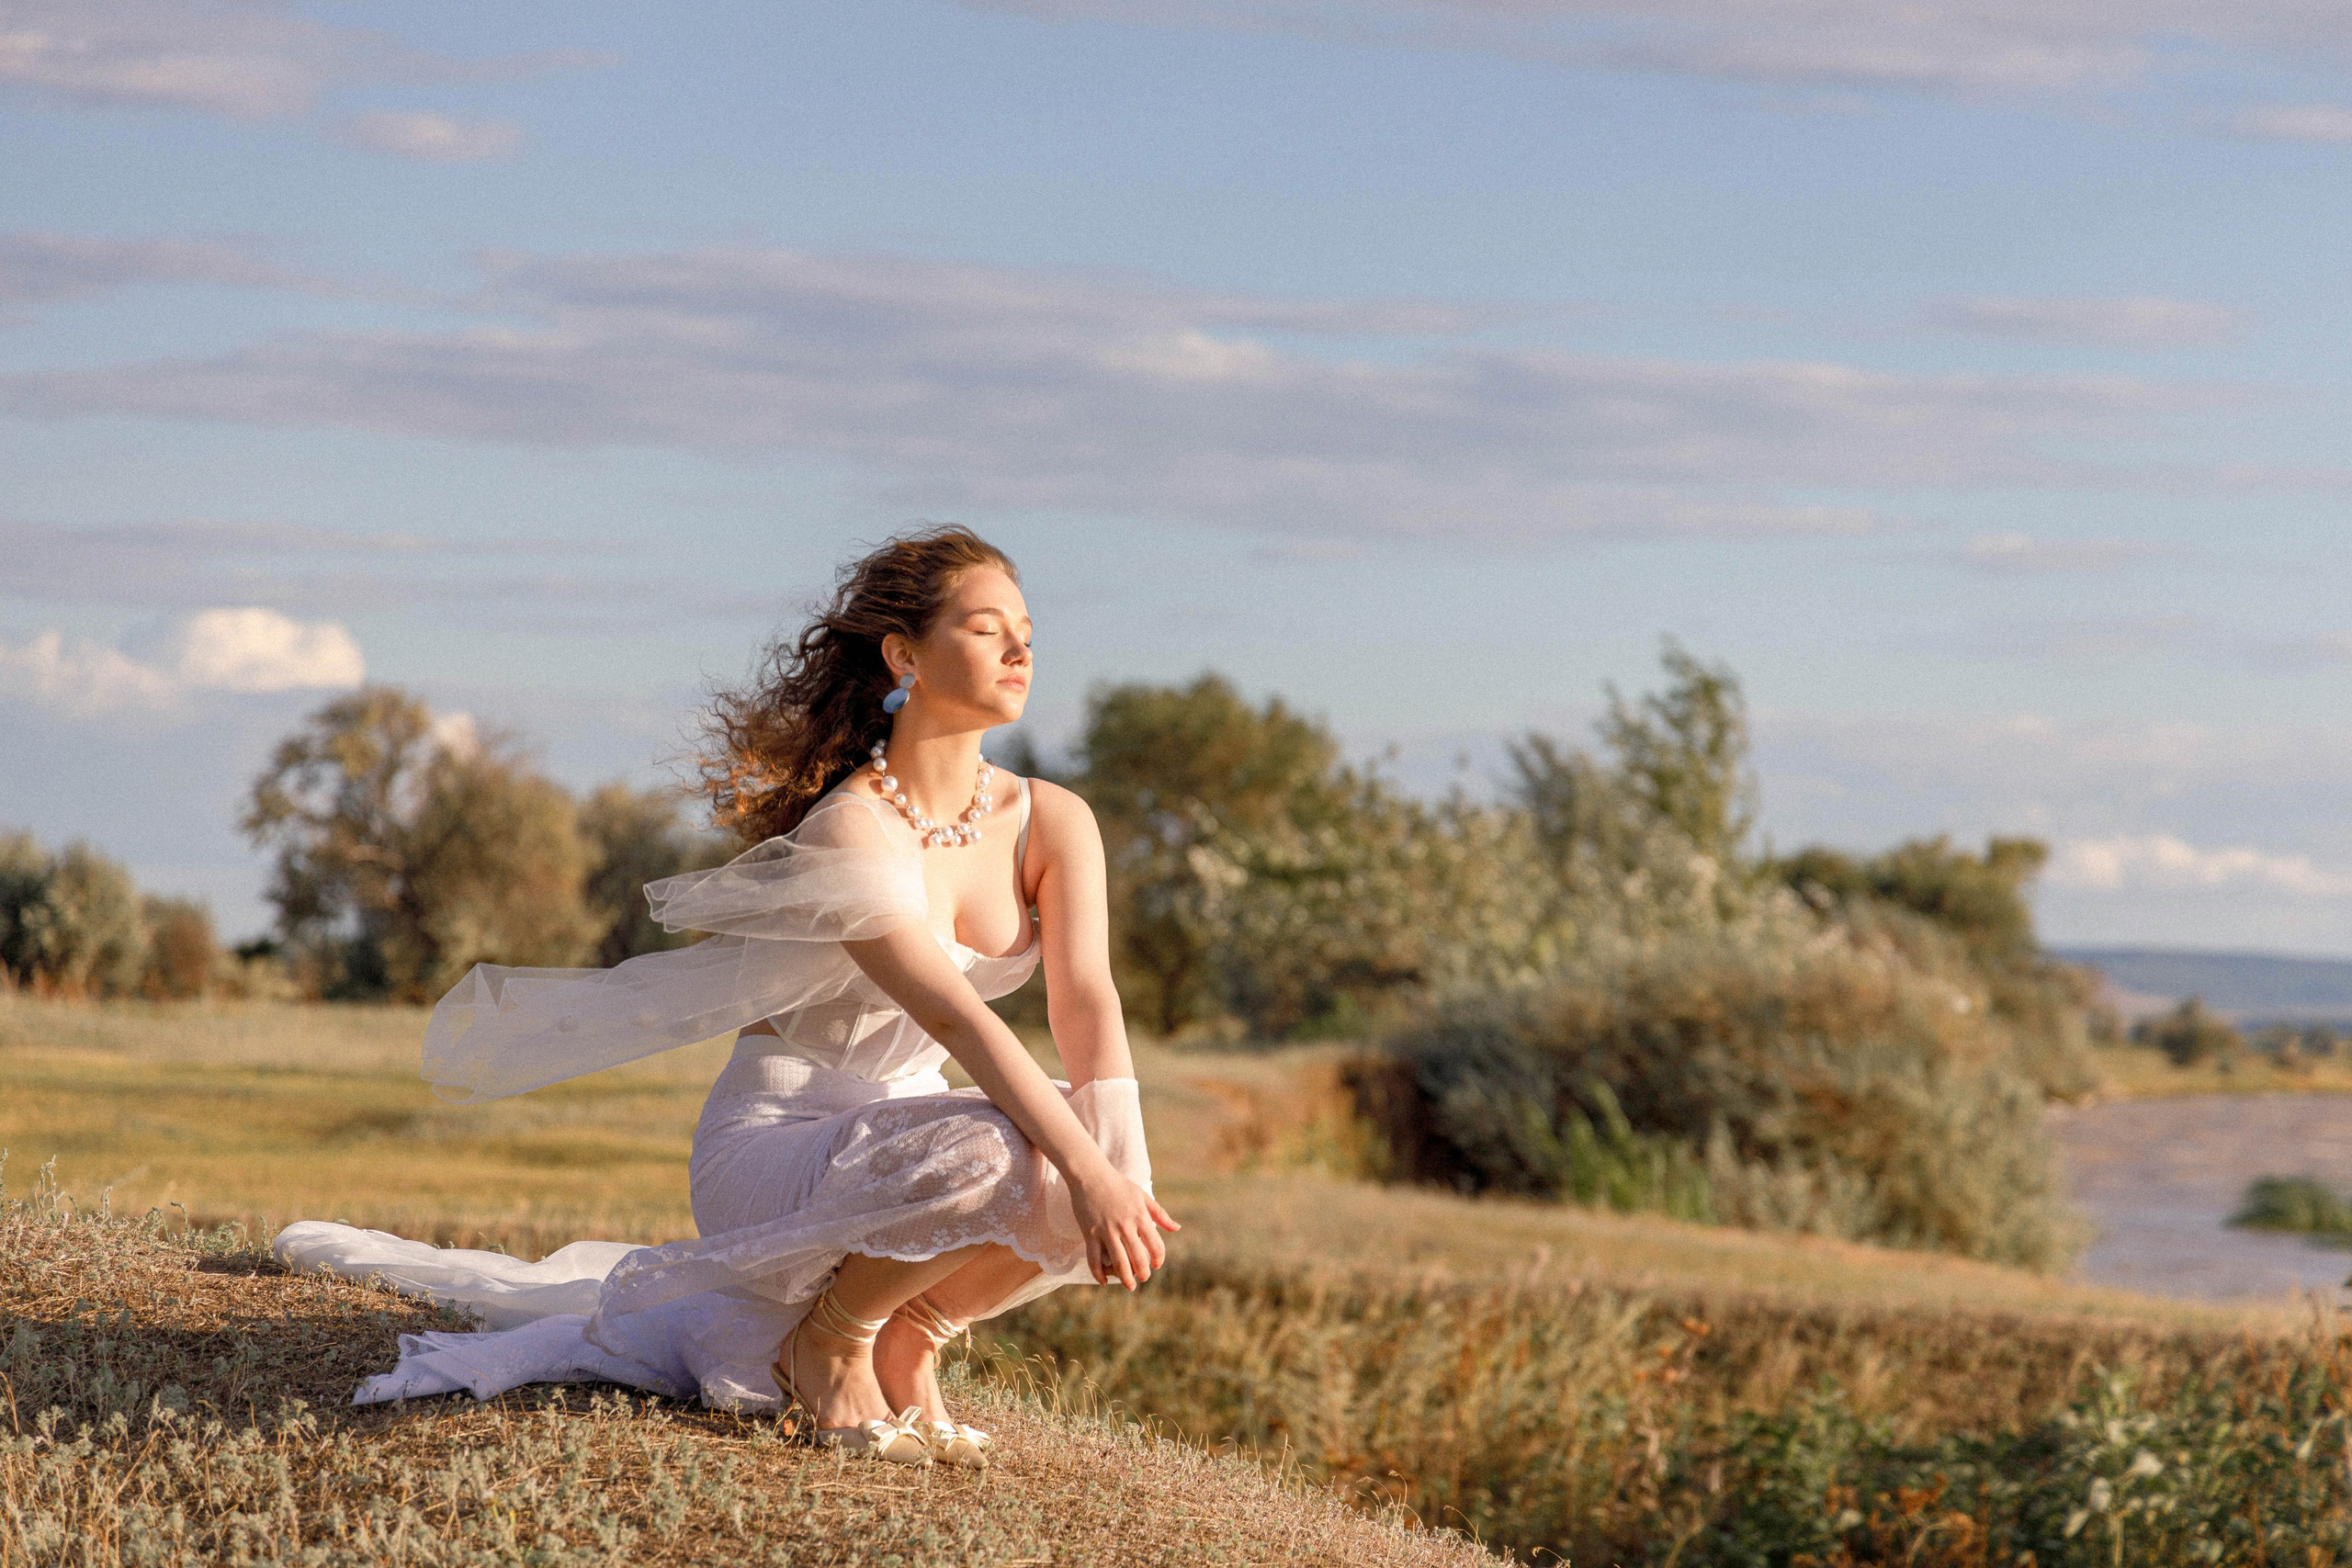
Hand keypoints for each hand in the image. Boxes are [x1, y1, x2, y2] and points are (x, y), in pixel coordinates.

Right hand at [1070, 1168, 1179, 1289]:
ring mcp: (1107, 1231)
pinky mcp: (1090, 1233)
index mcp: (1140, 1217)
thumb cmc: (1118, 1184)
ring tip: (1130, 1286)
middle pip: (1138, 1258)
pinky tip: (1103, 1281)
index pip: (1156, 1245)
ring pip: (1119, 1262)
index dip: (1158, 1259)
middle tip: (1143, 1278)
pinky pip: (1094, 1259)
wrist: (1090, 1174)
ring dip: (1126, 1279)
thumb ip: (1160, 1214)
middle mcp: (1125, 1226)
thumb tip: (1176, 1229)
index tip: (1156, 1265)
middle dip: (1143, 1273)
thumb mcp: (1142, 1196)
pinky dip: (1098, 1274)